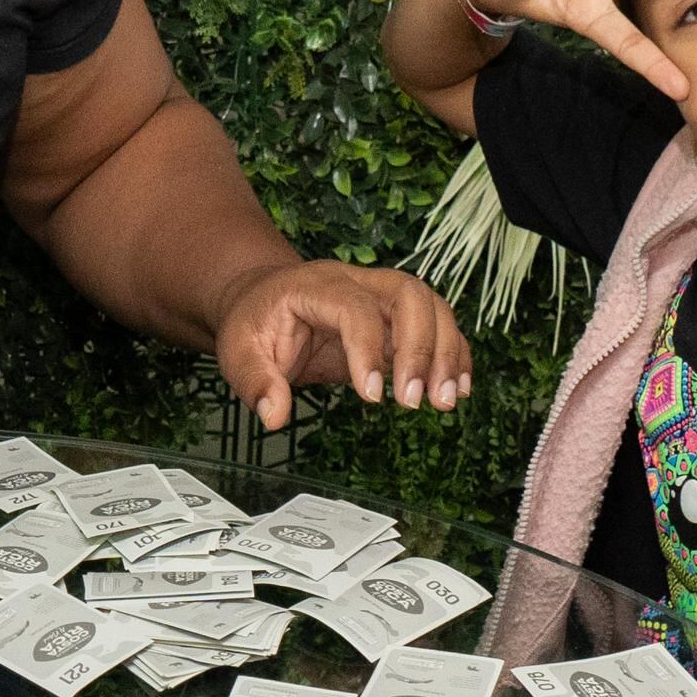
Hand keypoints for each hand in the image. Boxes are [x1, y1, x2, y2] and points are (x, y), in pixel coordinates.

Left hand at [212, 257, 472, 427]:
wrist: (265, 297)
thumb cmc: (255, 322)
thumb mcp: (238, 351)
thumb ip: (254, 382)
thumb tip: (273, 415)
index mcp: (316, 286)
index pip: (354, 308)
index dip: (368, 349)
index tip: (373, 396)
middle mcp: (357, 281)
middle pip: (408, 295)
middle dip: (421, 348)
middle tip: (417, 401)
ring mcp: (381, 294)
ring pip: (432, 306)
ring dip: (446, 352)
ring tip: (445, 400)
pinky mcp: (397, 314)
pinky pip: (438, 323)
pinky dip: (454, 353)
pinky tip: (458, 388)